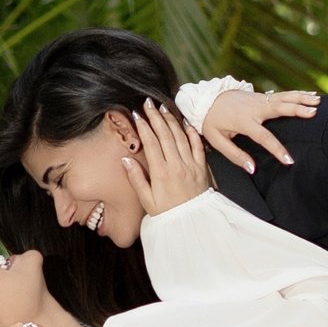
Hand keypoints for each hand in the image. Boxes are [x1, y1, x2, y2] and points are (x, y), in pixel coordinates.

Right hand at [122, 97, 214, 216]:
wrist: (193, 222)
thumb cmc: (168, 213)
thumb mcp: (147, 200)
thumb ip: (136, 178)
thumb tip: (126, 159)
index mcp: (161, 173)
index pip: (151, 143)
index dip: (144, 127)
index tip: (137, 115)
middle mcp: (177, 165)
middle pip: (165, 135)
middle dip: (156, 117)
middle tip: (148, 104)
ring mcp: (191, 165)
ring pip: (181, 136)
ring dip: (171, 120)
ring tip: (163, 108)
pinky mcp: (202, 167)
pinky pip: (197, 145)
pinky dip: (191, 131)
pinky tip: (184, 122)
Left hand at [198, 84, 320, 172]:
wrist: (207, 98)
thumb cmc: (212, 122)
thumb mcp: (217, 141)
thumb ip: (235, 155)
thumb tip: (252, 168)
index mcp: (243, 121)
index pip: (263, 137)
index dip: (277, 149)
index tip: (289, 160)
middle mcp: (254, 108)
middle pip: (279, 108)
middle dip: (297, 110)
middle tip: (313, 113)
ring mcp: (259, 99)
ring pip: (284, 97)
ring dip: (301, 98)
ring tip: (318, 101)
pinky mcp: (262, 96)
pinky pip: (283, 94)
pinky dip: (298, 94)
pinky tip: (311, 95)